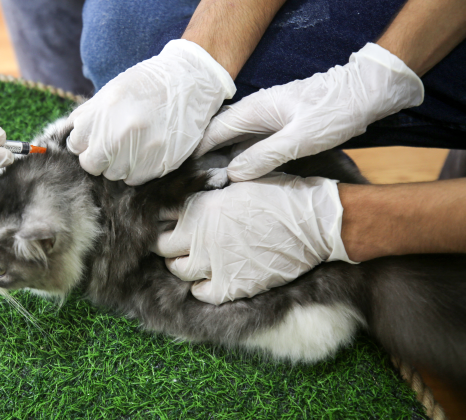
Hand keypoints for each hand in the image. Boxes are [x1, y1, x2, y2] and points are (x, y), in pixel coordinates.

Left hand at [66, 39, 235, 185]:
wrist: (190, 83)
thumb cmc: (147, 85)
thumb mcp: (111, 91)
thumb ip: (89, 115)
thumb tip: (72, 136)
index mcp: (104, 113)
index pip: (76, 145)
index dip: (84, 142)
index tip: (93, 137)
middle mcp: (121, 134)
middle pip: (92, 165)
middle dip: (98, 157)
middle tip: (111, 144)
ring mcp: (142, 151)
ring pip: (114, 175)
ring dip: (118, 164)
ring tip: (132, 145)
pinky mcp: (161, 164)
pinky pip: (136, 179)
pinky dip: (137, 168)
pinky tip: (145, 150)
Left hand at [152, 174, 353, 303]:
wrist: (315, 224)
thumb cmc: (282, 195)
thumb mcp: (240, 181)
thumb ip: (210, 190)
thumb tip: (193, 190)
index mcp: (200, 206)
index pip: (161, 214)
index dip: (164, 217)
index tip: (170, 219)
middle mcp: (200, 236)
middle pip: (161, 245)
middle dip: (166, 243)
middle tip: (178, 242)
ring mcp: (214, 263)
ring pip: (177, 270)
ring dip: (181, 265)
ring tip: (194, 259)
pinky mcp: (232, 286)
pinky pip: (201, 293)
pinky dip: (201, 288)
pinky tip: (211, 278)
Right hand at [195, 43, 423, 181]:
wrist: (366, 91)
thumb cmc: (335, 112)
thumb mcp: (300, 139)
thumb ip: (264, 156)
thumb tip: (232, 173)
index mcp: (253, 110)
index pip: (211, 133)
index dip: (195, 154)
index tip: (181, 176)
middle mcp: (254, 110)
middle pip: (218, 135)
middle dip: (204, 157)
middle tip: (193, 184)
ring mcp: (266, 116)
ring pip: (233, 138)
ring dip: (221, 157)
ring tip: (211, 182)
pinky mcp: (278, 123)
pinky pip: (249, 140)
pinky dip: (240, 155)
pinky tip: (240, 172)